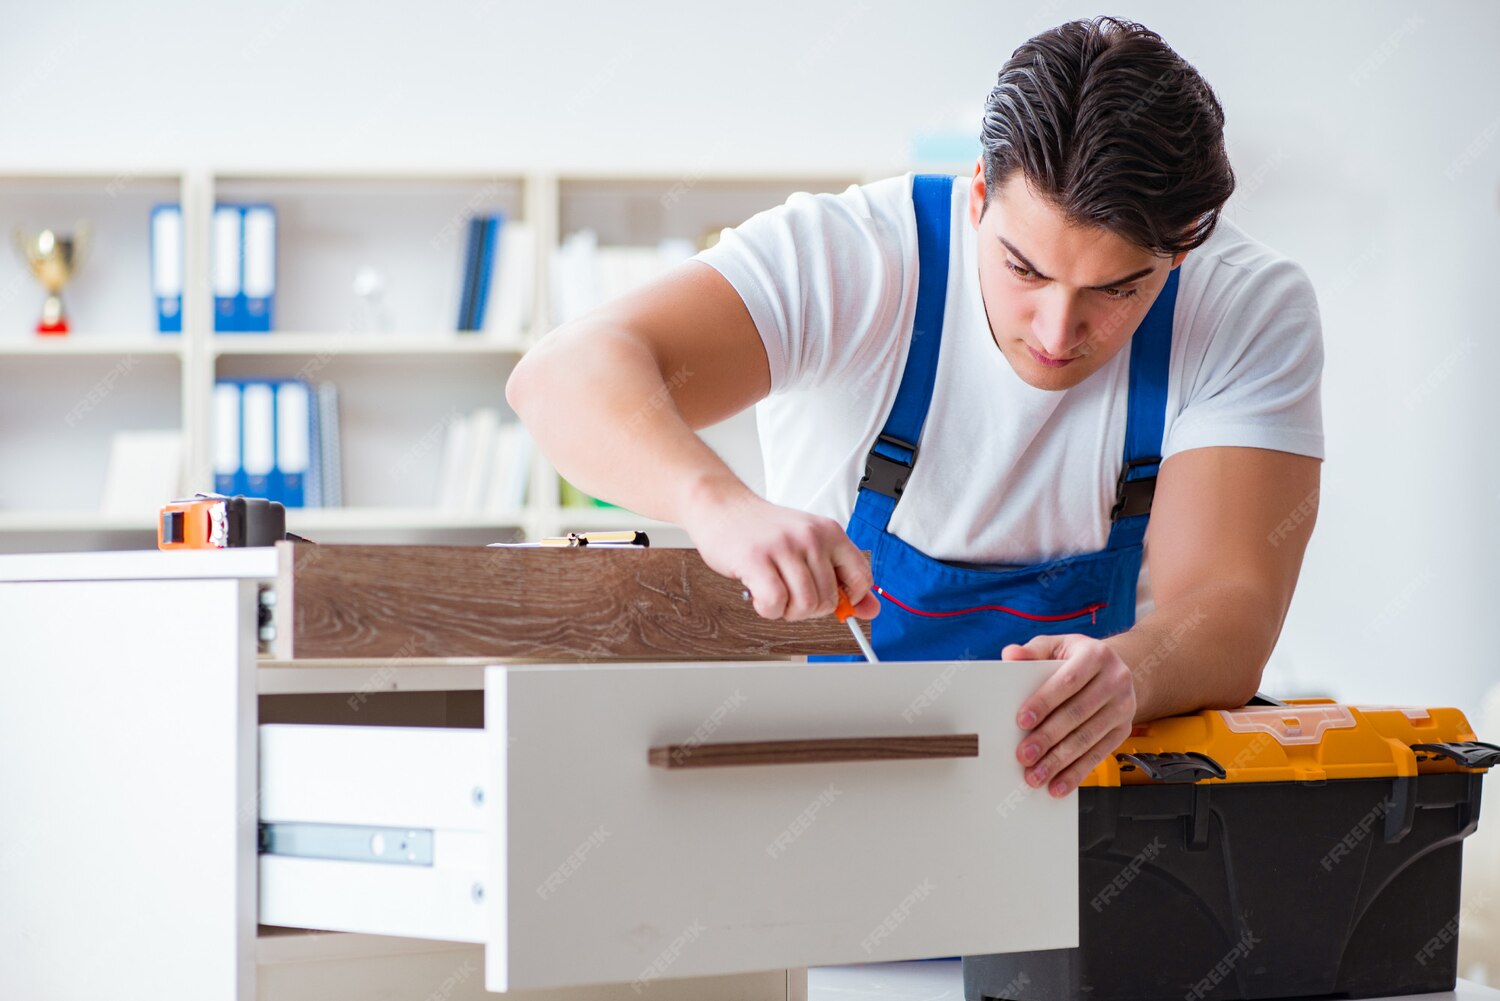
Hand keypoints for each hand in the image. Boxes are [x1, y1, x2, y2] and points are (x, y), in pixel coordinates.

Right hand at [677, 488, 879, 621]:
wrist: (723, 506)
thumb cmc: (764, 530)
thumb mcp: (808, 545)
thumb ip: (840, 576)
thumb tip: (871, 609)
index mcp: (830, 532)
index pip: (862, 578)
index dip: (849, 599)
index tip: (832, 600)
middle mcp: (811, 537)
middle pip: (829, 600)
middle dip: (808, 609)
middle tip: (790, 593)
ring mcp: (784, 547)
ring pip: (805, 605)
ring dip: (787, 611)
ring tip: (774, 593)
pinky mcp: (757, 559)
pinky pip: (775, 603)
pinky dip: (768, 609)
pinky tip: (759, 595)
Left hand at [1005, 634, 1135, 797]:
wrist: (1116, 669)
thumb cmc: (1079, 658)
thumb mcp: (1057, 646)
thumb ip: (1032, 651)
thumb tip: (1010, 654)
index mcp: (1097, 656)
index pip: (1068, 681)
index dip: (1045, 701)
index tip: (1022, 720)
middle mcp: (1115, 681)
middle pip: (1077, 714)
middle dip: (1048, 737)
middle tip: (1024, 755)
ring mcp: (1123, 707)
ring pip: (1088, 738)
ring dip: (1060, 761)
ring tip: (1036, 775)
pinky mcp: (1123, 730)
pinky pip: (1098, 755)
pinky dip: (1077, 773)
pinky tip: (1059, 785)